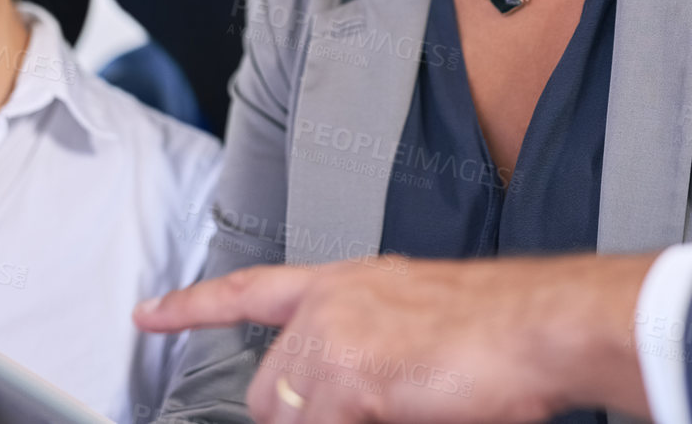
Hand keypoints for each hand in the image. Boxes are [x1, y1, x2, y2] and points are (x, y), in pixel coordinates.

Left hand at [134, 253, 657, 423]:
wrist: (543, 325)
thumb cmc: (500, 331)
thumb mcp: (414, 327)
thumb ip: (363, 350)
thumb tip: (338, 397)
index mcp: (347, 282)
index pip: (252, 288)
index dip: (193, 306)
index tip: (149, 313)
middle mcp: (330, 302)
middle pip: (267, 392)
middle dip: (304, 421)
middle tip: (376, 409)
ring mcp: (334, 337)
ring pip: (291, 419)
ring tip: (407, 402)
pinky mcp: (348, 377)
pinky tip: (412, 408)